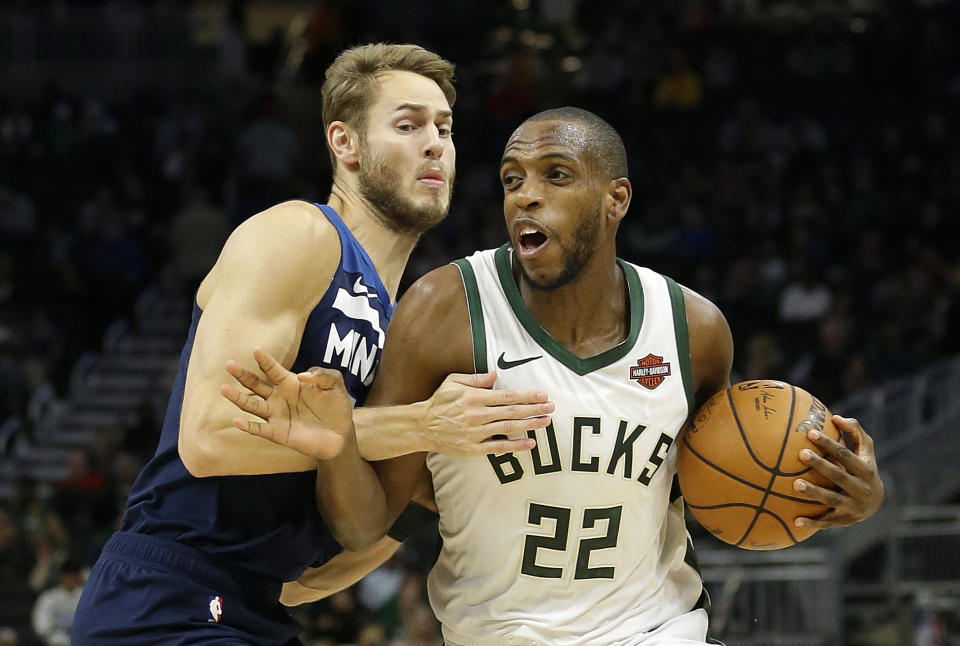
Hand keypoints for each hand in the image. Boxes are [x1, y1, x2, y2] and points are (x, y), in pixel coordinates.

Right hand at [220, 348, 354, 460]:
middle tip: (229, 364)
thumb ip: (323, 374)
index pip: (272, 369)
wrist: (340, 434)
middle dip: (242, 375)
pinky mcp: (277, 433)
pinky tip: (237, 420)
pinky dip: (248, 426)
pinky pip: (259, 429)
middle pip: (255, 384)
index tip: (256, 349)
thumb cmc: (335, 406)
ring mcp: (276, 415)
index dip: (264, 360)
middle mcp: (278, 397)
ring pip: (251, 405)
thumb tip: (301, 375)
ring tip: (224, 389)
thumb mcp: (335, 384)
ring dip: (237, 398)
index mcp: (289, 383)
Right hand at [420, 372, 553, 455]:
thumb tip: (495, 375)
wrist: (422, 426)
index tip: (542, 394)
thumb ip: (475, 378)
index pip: (506, 396)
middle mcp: (477, 415)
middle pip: (511, 412)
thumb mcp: (453, 382)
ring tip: (545, 422)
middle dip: (534, 409)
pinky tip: (530, 444)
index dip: (526, 395)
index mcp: (474, 397)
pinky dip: (515, 446)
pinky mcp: (473, 448)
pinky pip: (498, 448)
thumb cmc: (440, 402)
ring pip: (508, 429)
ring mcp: (475, 433)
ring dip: (529, 425)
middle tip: (551, 407)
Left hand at [792, 415, 883, 529]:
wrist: (876, 503)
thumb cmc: (864, 467)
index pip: (846, 454)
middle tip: (801, 454)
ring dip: (814, 492)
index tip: (810, 433)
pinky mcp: (843, 520)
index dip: (829, 443)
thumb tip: (836, 417)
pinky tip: (795, 520)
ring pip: (831, 499)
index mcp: (866, 470)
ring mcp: (852, 506)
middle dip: (820, 465)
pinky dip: (812, 523)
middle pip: (838, 475)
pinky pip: (826, 522)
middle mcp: (861, 489)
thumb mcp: (866, 450)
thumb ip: (855, 431)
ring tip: (795, 484)